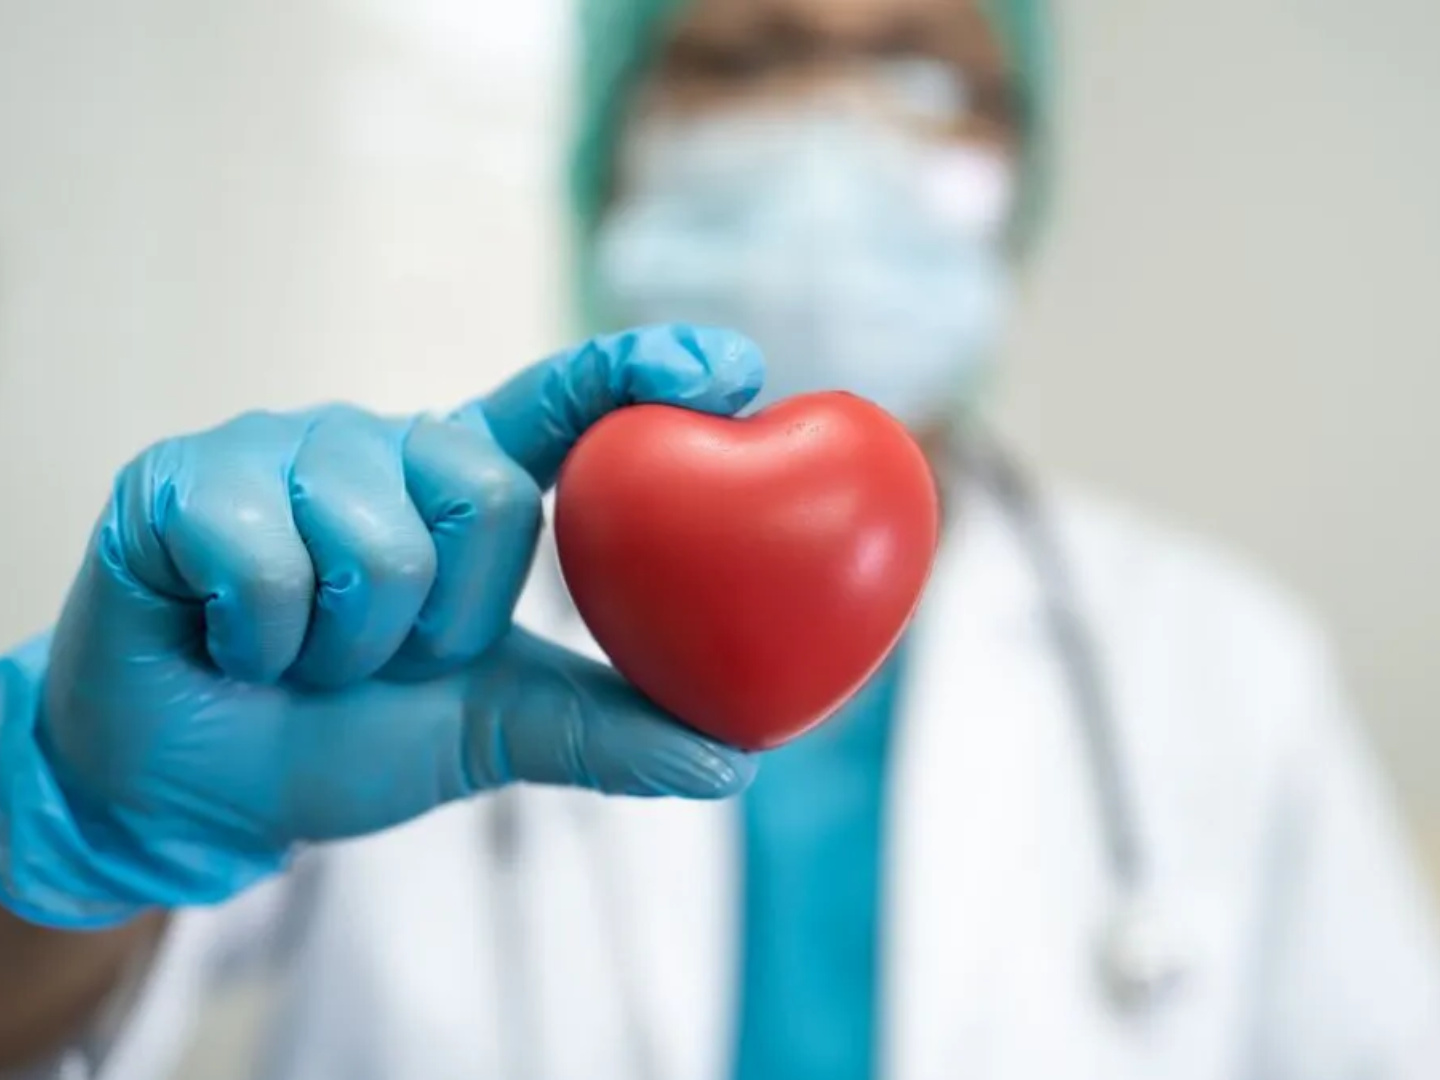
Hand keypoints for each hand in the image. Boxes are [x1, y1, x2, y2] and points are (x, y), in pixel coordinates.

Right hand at [0, 325, 763, 929]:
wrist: (197, 785)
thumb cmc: (346, 736)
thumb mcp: (490, 730)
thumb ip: (602, 731)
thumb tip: (731, 764)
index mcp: (462, 481)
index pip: (563, 402)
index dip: (643, 372)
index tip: (734, 369)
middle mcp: (384, 443)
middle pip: (486, 494)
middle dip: (444, 622)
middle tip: (384, 657)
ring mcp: (284, 447)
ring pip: (378, 542)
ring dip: (348, 647)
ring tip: (302, 654)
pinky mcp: (187, 476)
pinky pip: (269, 567)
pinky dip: (262, 645)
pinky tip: (232, 643)